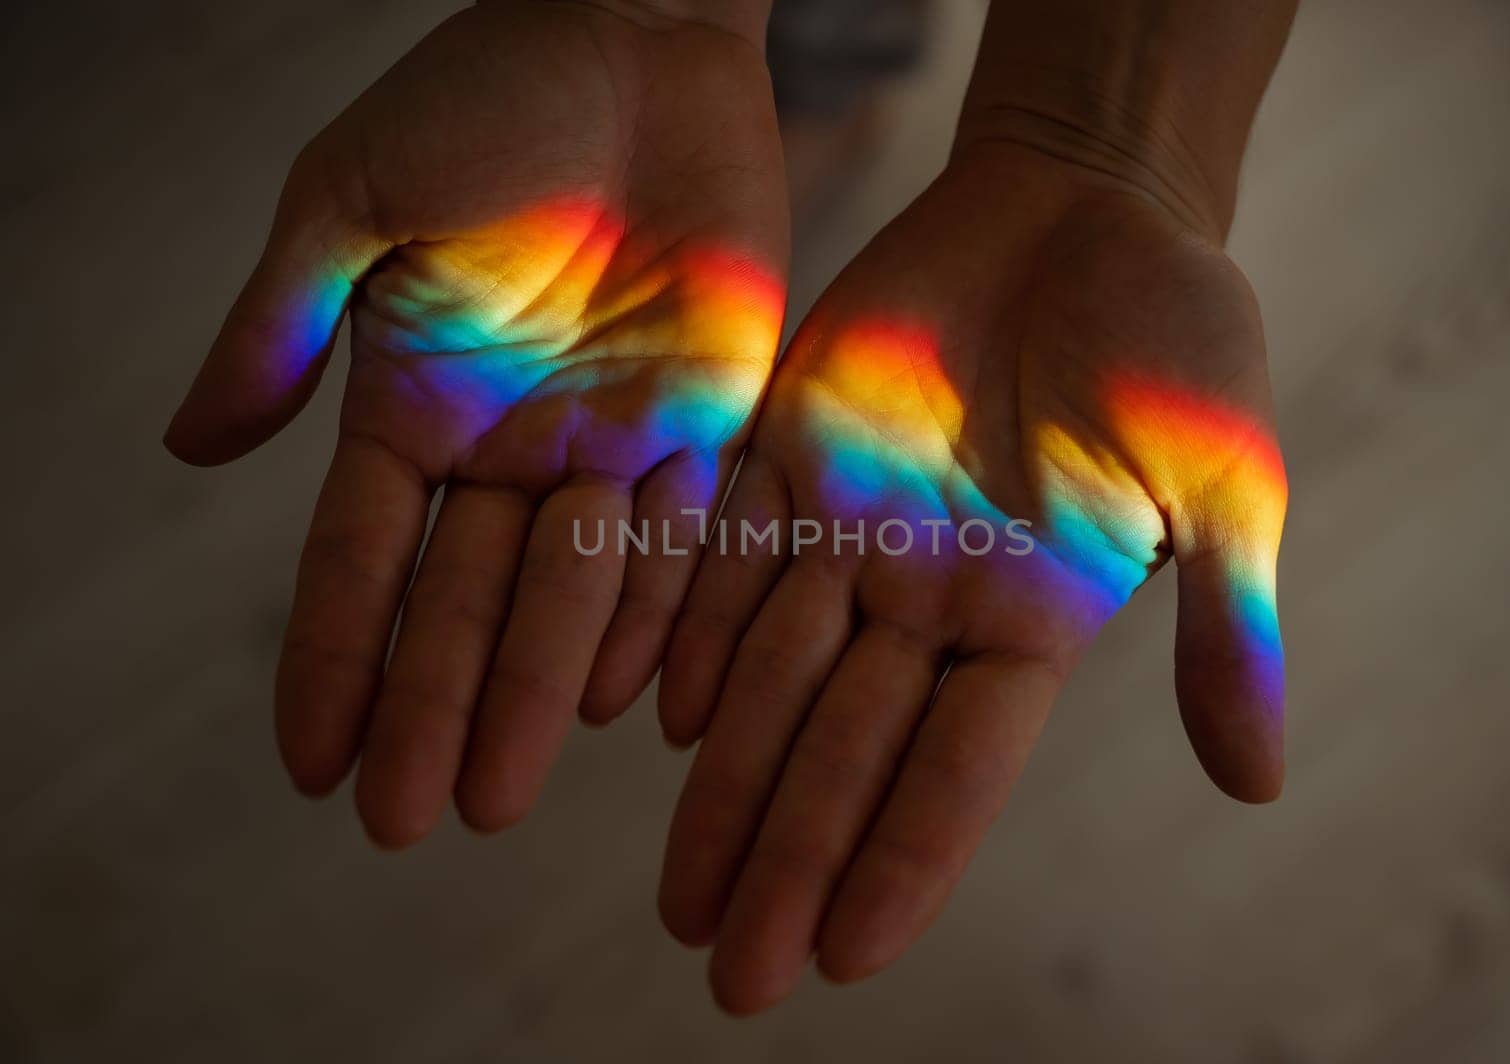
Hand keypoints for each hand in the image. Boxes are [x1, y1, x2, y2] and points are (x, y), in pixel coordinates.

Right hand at [164, 0, 787, 845]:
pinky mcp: (707, 419)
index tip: (308, 764)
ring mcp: (609, 439)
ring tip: (495, 792)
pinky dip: (655, 618)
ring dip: (530, 693)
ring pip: (570, 594)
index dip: (335, 658)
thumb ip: (284, 323)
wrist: (637, 40)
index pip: (363, 559)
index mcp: (415, 402)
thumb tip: (190, 451)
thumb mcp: (355, 199)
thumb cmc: (486, 98)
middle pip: (465, 602)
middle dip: (432, 707)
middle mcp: (510, 445)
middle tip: (411, 820)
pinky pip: (684, 539)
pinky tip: (622, 704)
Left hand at [655, 143, 1287, 1011]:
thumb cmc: (1179, 339)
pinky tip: (659, 716)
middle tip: (731, 974)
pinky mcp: (790, 446)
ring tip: (684, 895)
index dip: (902, 858)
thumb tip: (1260, 786)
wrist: (1085, 206)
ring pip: (771, 673)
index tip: (844, 956)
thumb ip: (1227, 627)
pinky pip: (727, 551)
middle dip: (789, 856)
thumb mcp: (1226, 481)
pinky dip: (693, 630)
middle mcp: (927, 595)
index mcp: (1027, 622)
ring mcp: (852, 525)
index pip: (956, 769)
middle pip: (843, 748)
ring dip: (726, 782)